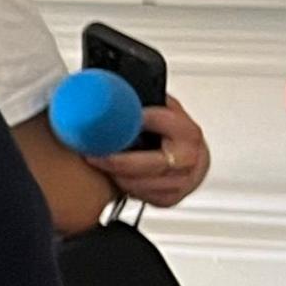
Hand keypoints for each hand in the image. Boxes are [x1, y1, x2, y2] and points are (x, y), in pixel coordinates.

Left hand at [89, 99, 209, 207]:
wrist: (192, 157)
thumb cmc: (174, 132)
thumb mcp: (165, 108)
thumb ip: (146, 100)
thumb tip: (112, 86)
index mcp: (187, 132)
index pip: (159, 122)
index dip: (134, 120)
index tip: (110, 119)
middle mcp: (188, 157)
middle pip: (150, 163)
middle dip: (117, 160)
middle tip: (93, 154)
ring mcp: (182, 181)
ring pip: (141, 183)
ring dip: (116, 174)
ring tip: (99, 162)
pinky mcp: (171, 198)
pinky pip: (142, 196)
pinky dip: (125, 187)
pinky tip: (116, 176)